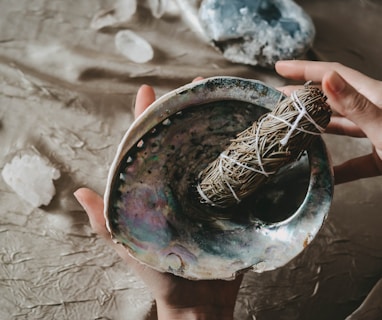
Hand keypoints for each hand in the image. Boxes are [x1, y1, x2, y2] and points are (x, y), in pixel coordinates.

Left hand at [74, 83, 241, 319]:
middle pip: (182, 142)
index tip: (146, 90)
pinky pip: (234, 176)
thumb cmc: (161, 277)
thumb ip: (106, 223)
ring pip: (209, 153)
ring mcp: (208, 195)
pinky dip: (238, 154)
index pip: (148, 148)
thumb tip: (80, 192)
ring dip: (213, 124)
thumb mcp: (130, 247)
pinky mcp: (231, 206)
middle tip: (194, 85)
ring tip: (219, 97)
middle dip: (185, 112)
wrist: (199, 304)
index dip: (146, 118)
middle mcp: (182, 188)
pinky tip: (245, 134)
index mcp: (156, 192)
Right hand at [275, 60, 381, 183]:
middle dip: (305, 94)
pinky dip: (340, 169)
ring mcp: (380, 133)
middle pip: (333, 98)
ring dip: (317, 125)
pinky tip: (326, 176)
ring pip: (342, 126)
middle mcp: (376, 111)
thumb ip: (357, 105)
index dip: (305, 69)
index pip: (333, 75)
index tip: (280, 67)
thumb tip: (327, 77)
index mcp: (376, 97)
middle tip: (279, 95)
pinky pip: (357, 161)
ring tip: (294, 124)